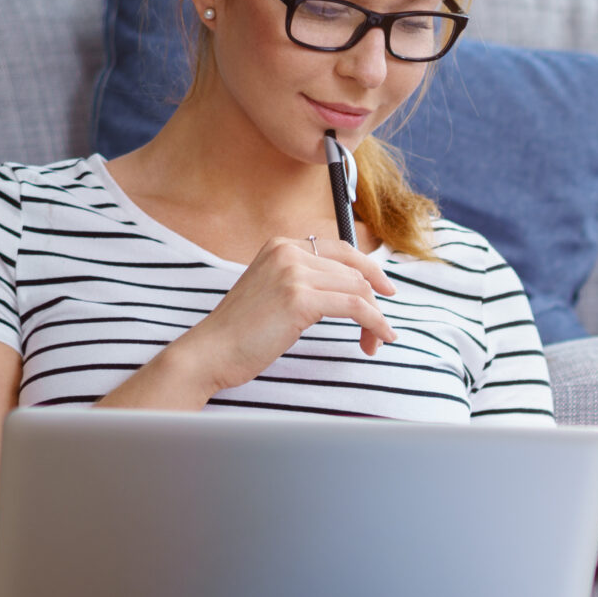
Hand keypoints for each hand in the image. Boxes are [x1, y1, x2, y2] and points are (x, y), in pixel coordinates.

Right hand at [169, 236, 397, 394]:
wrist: (211, 351)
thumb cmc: (241, 331)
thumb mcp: (273, 291)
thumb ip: (303, 280)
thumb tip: (350, 287)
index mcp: (281, 245)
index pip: (342, 250)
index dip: (370, 270)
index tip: (386, 290)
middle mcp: (288, 252)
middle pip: (354, 272)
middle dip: (374, 303)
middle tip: (380, 331)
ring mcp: (293, 273)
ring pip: (359, 290)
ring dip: (375, 318)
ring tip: (376, 342)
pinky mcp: (299, 298)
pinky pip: (356, 307)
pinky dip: (375, 323)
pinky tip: (381, 338)